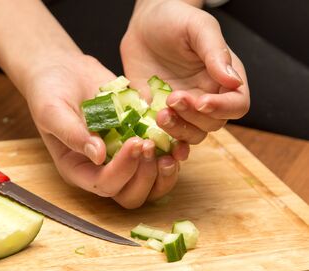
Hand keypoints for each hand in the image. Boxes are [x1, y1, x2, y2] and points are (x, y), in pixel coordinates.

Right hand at [25, 54, 182, 207]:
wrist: (63, 70)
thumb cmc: (49, 91)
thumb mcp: (52, 111)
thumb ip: (72, 134)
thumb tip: (98, 156)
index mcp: (78, 169)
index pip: (104, 185)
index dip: (123, 170)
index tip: (135, 142)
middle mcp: (101, 170)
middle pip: (130, 195)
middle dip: (145, 175)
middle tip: (150, 145)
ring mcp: (122, 157)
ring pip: (150, 184)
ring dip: (163, 173)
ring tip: (169, 148)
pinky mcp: (138, 141)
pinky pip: (160, 160)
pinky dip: (172, 154)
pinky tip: (176, 138)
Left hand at [121, 0, 249, 144]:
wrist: (143, 25)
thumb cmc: (175, 20)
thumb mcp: (198, 28)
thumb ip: (215, 52)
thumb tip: (233, 81)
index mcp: (224, 78)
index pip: (237, 105)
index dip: (222, 109)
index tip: (201, 102)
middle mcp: (207, 97)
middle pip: (212, 124)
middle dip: (193, 117)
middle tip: (172, 98)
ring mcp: (183, 109)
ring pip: (190, 135)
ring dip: (177, 131)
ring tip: (159, 114)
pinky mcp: (160, 113)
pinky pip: (165, 135)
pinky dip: (160, 140)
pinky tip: (149, 132)